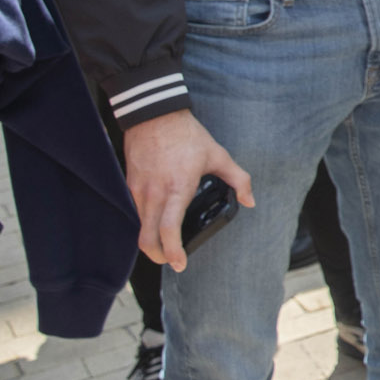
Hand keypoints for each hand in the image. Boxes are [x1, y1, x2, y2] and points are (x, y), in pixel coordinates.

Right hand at [124, 109, 253, 269]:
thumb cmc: (187, 135)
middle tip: (171, 261)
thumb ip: (238, 179)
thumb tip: (250, 201)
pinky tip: (156, 223)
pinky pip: (135, 211)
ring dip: (149, 241)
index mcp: (177, 188)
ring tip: (164, 246)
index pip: (169, 229)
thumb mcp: (218, 155)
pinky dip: (144, 223)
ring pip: (139, 227)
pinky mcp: (130, 184)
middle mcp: (154, 193)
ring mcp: (139, 190)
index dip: (172, 251)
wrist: (154, 115)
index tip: (180, 263)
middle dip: (157, 256)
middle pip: (146, 238)